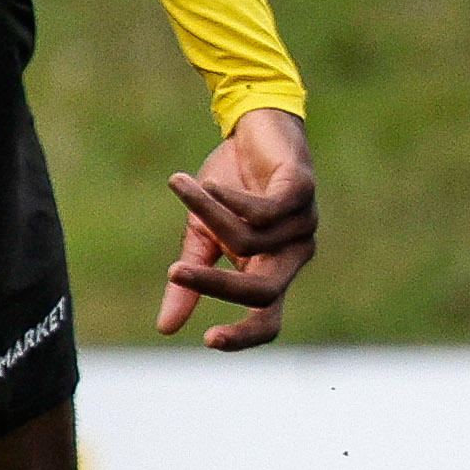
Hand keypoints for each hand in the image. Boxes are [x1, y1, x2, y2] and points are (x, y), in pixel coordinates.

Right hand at [159, 104, 315, 349]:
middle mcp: (293, 255)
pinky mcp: (302, 191)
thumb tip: (166, 329)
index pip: (269, 320)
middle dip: (217, 285)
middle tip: (175, 272)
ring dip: (208, 216)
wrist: (251, 129)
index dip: (245, 336)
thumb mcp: (201, 237)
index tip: (208, 340)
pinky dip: (228, 200)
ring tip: (184, 187)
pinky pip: (264, 211)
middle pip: (264, 292)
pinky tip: (207, 185)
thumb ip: (191, 278)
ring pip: (249, 242)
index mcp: (271, 271)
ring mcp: (303, 224)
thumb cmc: (228, 187)